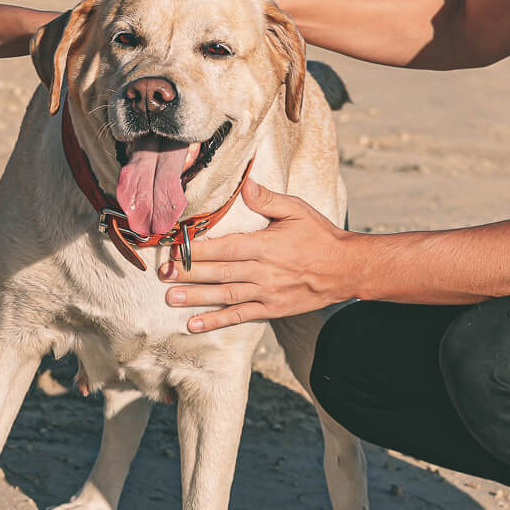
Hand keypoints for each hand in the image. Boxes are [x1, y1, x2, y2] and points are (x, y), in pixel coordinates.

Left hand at [161, 179, 358, 330]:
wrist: (347, 269)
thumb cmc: (320, 236)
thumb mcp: (298, 210)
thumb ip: (269, 199)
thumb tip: (245, 185)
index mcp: (265, 245)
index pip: (224, 247)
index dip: (198, 249)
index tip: (175, 249)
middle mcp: (263, 271)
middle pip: (219, 272)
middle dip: (189, 274)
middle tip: (163, 275)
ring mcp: (267, 292)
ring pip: (225, 295)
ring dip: (196, 298)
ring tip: (170, 298)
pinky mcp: (272, 308)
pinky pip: (240, 315)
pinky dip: (217, 321)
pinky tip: (194, 324)